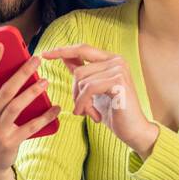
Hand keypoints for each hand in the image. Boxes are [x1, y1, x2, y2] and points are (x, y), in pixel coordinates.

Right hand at [0, 42, 60, 179]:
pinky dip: (44, 117)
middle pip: (4, 90)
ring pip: (15, 106)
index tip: (0, 44)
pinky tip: (55, 108)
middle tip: (35, 59)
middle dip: (20, 73)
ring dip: (32, 92)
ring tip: (45, 81)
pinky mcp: (10, 141)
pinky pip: (30, 127)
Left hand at [41, 43, 158, 156]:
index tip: (44, 54)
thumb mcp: (93, 90)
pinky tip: (93, 116)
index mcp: (111, 59)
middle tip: (81, 108)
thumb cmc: (113, 111)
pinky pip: (88, 89)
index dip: (62, 51)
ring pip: (81, 81)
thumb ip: (83, 73)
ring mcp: (119, 69)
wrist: (133, 130)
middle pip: (78, 71)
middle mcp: (117, 60)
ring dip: (81, 101)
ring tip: (90, 112)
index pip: (82, 49)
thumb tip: (64, 57)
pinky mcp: (118, 82)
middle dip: (74, 92)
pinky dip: (84, 104)